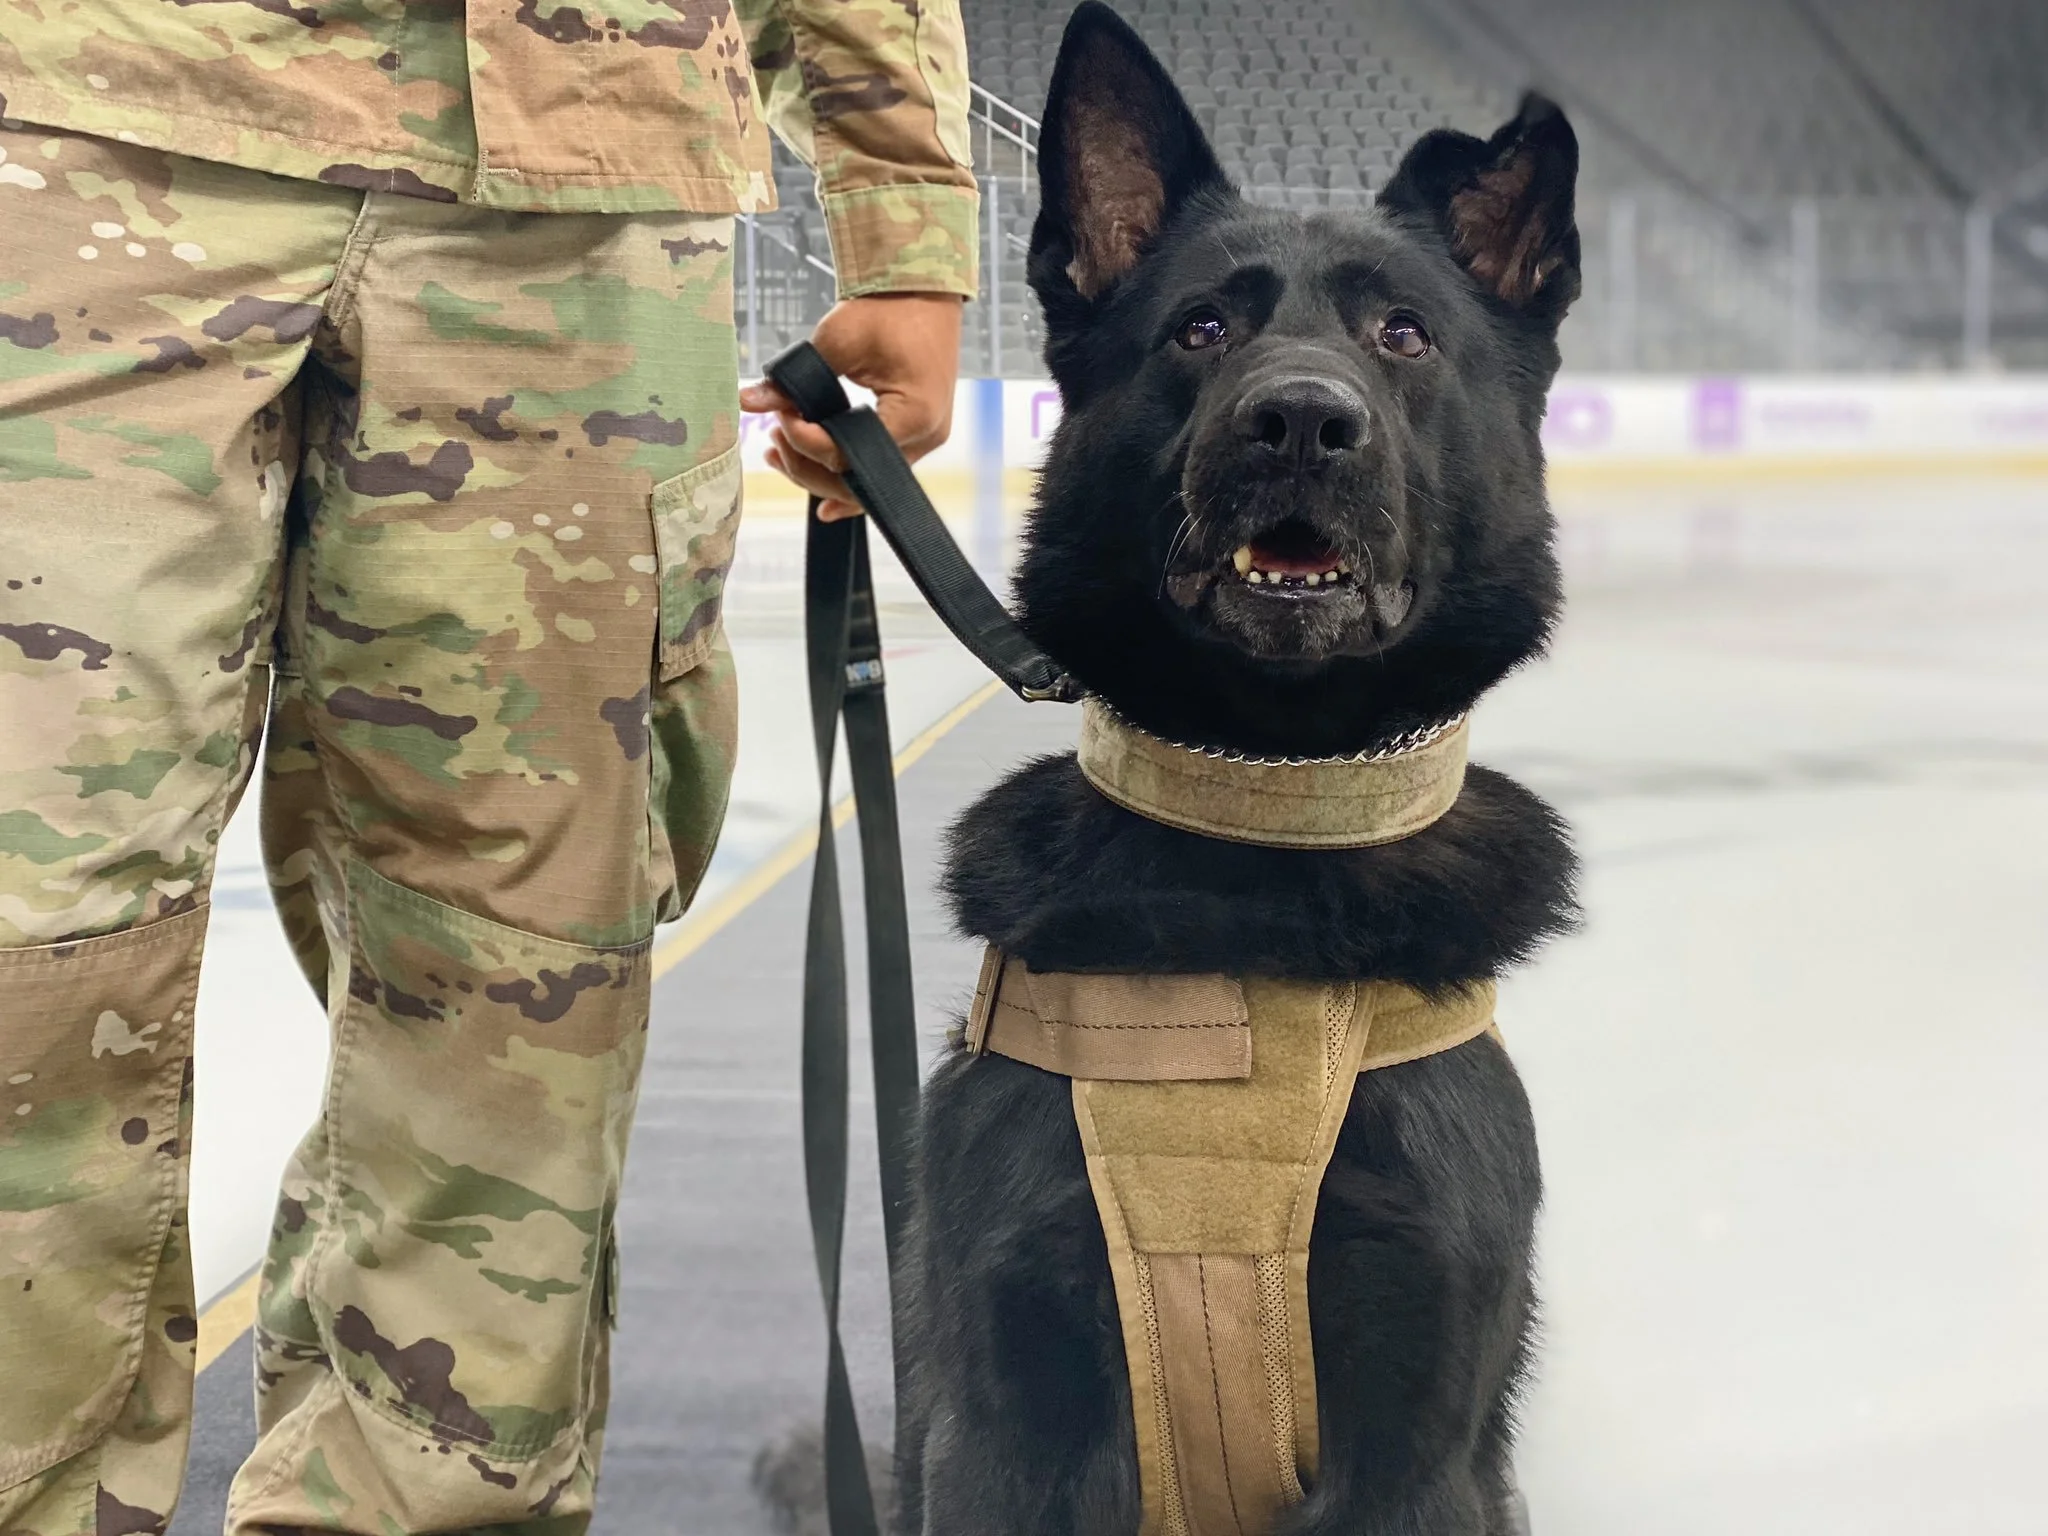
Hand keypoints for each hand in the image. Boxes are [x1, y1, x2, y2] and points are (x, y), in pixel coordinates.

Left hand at [740, 293, 964, 520]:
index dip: (806, 443)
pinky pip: (878, 468)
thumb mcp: (836, 341)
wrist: (921, 291)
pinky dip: (848, 478)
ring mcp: (924, 440)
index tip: (780, 417)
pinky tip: (823, 504)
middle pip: (856, 480)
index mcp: (913, 416)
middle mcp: (925, 438)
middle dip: (807, 466)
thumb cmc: (888, 310)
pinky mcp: (915, 434)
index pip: (848, 454)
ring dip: (820, 472)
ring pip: (864, 480)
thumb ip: (793, 379)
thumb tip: (748, 402)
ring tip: (779, 450)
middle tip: (772, 438)